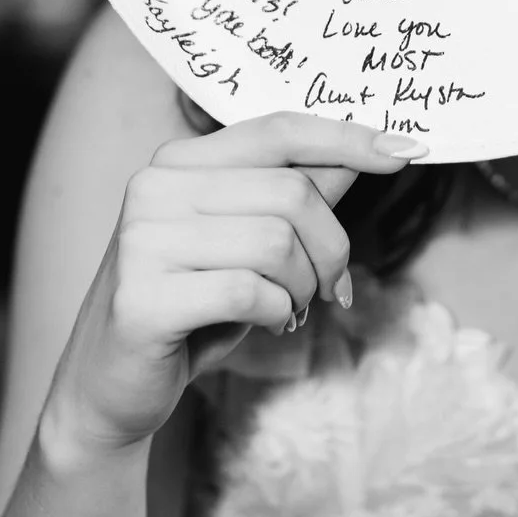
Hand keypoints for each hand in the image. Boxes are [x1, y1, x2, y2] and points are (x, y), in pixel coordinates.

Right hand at [42, 113, 423, 461]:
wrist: (111, 386)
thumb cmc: (191, 306)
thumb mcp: (248, 242)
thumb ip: (297, 194)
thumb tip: (363, 151)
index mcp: (180, 161)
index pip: (278, 129)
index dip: (347, 138)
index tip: (406, 151)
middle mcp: (155, 187)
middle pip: (290, 191)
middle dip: (331, 246)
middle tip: (331, 288)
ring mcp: (142, 240)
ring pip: (276, 241)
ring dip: (303, 286)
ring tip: (289, 308)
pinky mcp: (142, 296)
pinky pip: (250, 291)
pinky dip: (278, 312)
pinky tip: (268, 323)